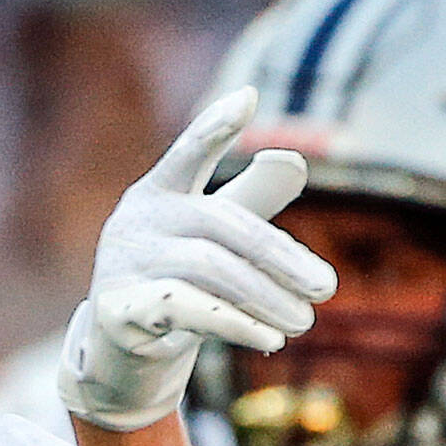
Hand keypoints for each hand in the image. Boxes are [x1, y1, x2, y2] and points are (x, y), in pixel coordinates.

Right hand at [59, 88, 336, 431]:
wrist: (124, 349)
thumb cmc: (179, 280)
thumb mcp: (214, 238)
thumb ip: (252, 198)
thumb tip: (293, 160)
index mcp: (161, 192)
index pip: (189, 153)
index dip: (216, 127)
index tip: (248, 97)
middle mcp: (137, 219)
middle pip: (224, 226)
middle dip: (283, 258)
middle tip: (327, 288)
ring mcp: (122, 263)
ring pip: (210, 269)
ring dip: (267, 297)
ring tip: (304, 323)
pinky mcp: (118, 310)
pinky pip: (186, 311)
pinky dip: (236, 324)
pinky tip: (271, 340)